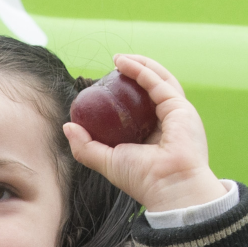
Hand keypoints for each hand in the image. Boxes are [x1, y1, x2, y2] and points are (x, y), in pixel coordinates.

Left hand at [61, 55, 229, 214]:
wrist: (168, 187)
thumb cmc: (142, 179)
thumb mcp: (106, 162)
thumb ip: (85, 147)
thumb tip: (67, 126)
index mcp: (155, 135)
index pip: (141, 108)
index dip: (124, 94)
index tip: (105, 86)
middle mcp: (169, 122)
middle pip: (152, 90)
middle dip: (134, 74)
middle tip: (113, 67)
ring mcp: (178, 113)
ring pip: (159, 80)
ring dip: (139, 65)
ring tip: (118, 59)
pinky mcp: (180, 107)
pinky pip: (157, 82)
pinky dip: (140, 69)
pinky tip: (123, 63)